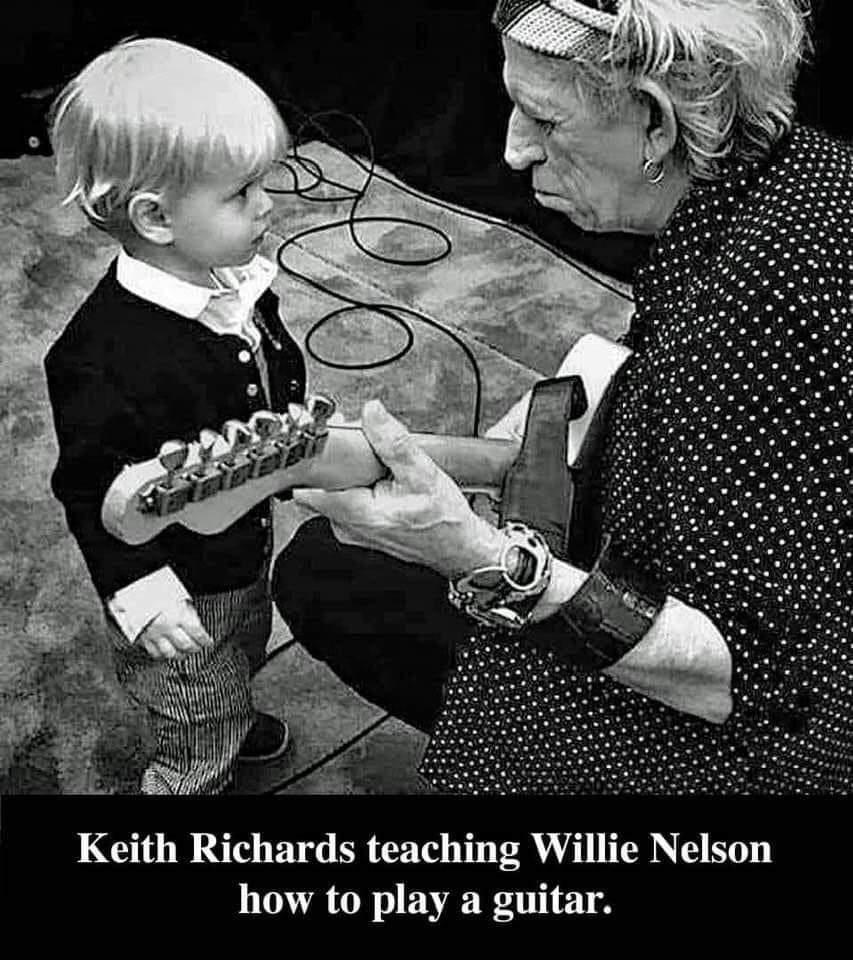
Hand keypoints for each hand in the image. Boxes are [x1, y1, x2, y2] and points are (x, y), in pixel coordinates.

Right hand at [137, 597, 214, 660]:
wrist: (133, 592)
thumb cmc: (156, 591)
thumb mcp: (178, 597)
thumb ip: (188, 613)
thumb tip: (196, 625)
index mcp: (178, 615)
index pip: (197, 633)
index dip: (205, 640)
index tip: (208, 642)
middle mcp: (166, 627)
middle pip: (185, 645)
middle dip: (195, 649)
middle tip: (198, 648)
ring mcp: (154, 634)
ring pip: (170, 653)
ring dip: (180, 655)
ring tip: (185, 654)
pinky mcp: (142, 638)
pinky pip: (154, 652)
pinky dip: (163, 656)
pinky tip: (168, 654)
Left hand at [293, 399, 504, 577]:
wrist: (460, 548)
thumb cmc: (445, 522)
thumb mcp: (424, 473)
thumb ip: (393, 441)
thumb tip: (373, 413)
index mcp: (356, 514)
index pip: (306, 489)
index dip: (312, 461)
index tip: (327, 444)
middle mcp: (348, 526)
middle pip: (319, 484)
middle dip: (337, 462)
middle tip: (362, 450)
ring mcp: (352, 530)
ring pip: (333, 491)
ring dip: (350, 473)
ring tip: (378, 468)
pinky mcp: (359, 529)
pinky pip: (346, 500)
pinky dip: (359, 485)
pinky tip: (382, 481)